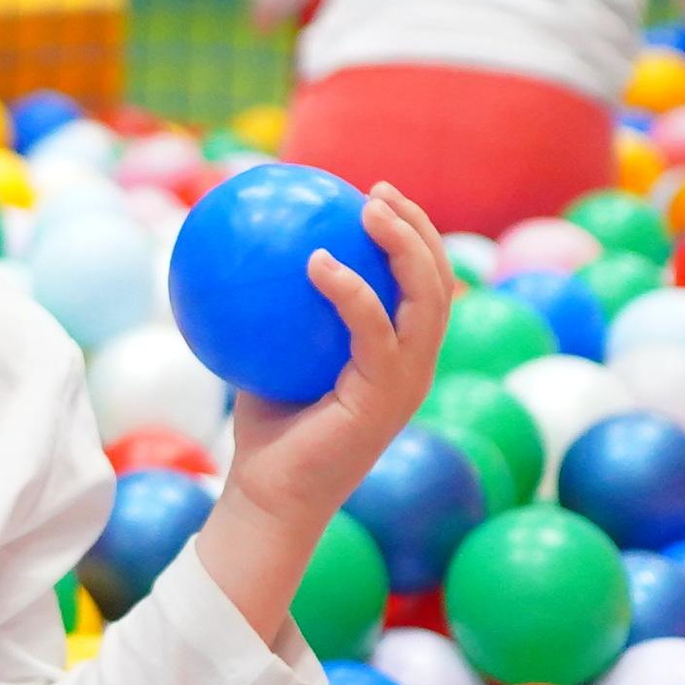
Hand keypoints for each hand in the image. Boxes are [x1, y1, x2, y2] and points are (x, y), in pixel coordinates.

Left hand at [195, 184, 455, 643]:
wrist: (268, 495)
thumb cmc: (268, 426)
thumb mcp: (272, 354)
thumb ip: (277, 310)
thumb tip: (244, 249)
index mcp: (399, 355)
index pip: (425, 285)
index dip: (413, 234)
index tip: (373, 194)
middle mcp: (415, 366)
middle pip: (440, 282)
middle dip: (417, 227)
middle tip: (376, 189)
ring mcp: (406, 384)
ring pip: (427, 300)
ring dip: (403, 246)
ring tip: (367, 208)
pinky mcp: (383, 400)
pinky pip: (374, 332)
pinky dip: (352, 291)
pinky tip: (318, 262)